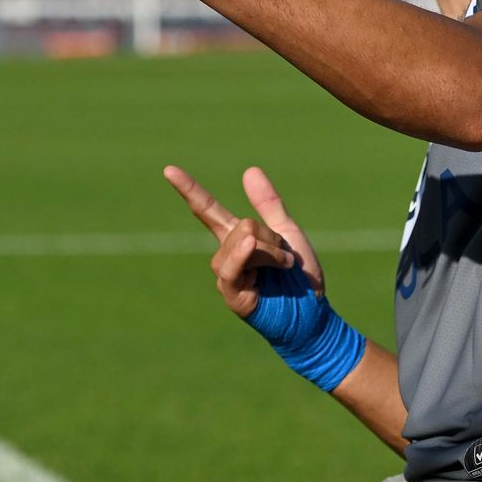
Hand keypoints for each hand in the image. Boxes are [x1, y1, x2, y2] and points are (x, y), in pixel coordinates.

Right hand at [164, 165, 325, 318]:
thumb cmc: (300, 277)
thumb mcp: (286, 232)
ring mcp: (227, 276)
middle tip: (289, 259)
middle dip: (271, 237)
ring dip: (271, 252)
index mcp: (237, 238)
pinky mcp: (231, 295)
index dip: (189, 189)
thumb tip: (249, 170)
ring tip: (286, 267)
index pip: (207, 210)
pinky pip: (230, 268)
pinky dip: (240, 255)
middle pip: (240, 225)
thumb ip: (268, 204)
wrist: (313, 312)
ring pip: (241, 242)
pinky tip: (249, 247)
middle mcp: (227, 255)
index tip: (168, 169)